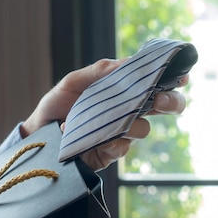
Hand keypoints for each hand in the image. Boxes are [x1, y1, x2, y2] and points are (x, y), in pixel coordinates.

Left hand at [21, 58, 188, 169]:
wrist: (36, 137)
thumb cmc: (55, 107)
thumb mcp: (73, 82)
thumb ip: (100, 72)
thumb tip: (126, 63)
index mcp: (122, 92)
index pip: (153, 84)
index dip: (171, 79)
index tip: (181, 75)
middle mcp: (127, 113)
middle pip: (162, 108)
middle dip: (169, 102)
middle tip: (162, 101)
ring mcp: (120, 135)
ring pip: (143, 129)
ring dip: (132, 122)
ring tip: (113, 119)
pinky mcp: (109, 154)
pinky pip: (123, 148)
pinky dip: (114, 142)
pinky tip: (102, 139)